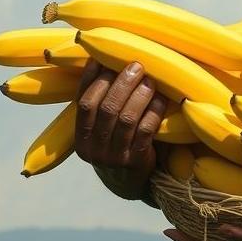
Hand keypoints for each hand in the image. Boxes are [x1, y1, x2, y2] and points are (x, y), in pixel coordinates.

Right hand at [74, 59, 167, 201]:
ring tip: (149, 79)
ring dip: (139, 95)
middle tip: (136, 65)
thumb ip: (101, 104)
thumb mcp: (101, 131)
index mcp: (80, 137)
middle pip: (105, 108)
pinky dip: (153, 112)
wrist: (130, 183)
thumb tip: (104, 59)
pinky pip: (145, 132)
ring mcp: (114, 157)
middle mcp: (93, 149)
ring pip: (125, 119)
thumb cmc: (117, 145)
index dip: (94, 78)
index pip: (83, 103)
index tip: (105, 57)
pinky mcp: (136, 162)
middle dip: (121, 83)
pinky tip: (161, 99)